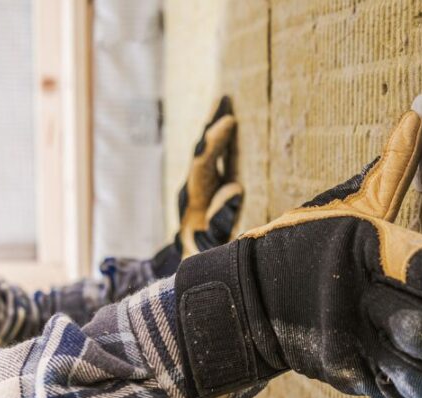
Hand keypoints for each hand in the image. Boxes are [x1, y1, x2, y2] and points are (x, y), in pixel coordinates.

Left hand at [152, 96, 243, 275]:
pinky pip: (218, 163)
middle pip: (202, 152)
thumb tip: (234, 188)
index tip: (229, 122)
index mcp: (194, 203)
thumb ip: (221, 222)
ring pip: (209, 154)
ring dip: (217, 130)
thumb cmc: (202, 263)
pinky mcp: (211, 195)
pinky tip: (233, 127)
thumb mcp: (210, 248)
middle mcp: (194, 192)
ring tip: (227, 103)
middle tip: (225, 100)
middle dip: (213, 126)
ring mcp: (201, 192)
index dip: (215, 142)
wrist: (187, 273)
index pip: (203, 165)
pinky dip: (226, 144)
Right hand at [174, 111, 421, 397]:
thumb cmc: (304, 243)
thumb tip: (417, 117)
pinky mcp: (353, 382)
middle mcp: (359, 305)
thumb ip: (387, 173)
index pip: (420, 262)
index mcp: (363, 254)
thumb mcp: (341, 208)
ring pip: (410, 380)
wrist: (241, 305)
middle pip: (415, 331)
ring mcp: (355, 351)